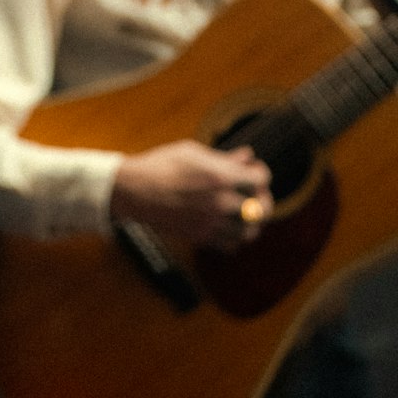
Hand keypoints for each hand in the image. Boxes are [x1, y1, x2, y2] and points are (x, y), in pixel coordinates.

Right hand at [109, 141, 273, 250]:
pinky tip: (228, 225)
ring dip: (252, 220)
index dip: (260, 173)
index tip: (254, 170)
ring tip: (245, 211)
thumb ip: (224, 158)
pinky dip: (235, 237)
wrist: (135, 190)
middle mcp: (221, 202)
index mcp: (221, 176)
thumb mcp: (194, 152)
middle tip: (255, 193)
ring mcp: (212, 222)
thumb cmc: (162, 165)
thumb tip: (246, 156)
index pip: (260, 179)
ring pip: (249, 231)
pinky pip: (230, 245)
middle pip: (262, 208)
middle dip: (262, 198)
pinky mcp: (201, 236)